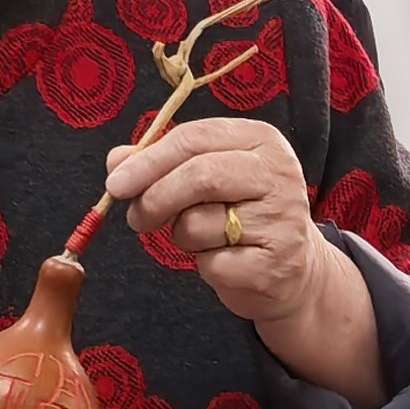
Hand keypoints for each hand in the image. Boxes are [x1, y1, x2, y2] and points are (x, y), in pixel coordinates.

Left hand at [104, 118, 328, 321]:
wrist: (294, 271)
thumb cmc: (242, 216)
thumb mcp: (207, 178)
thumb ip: (162, 163)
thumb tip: (116, 161)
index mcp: (261, 140)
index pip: (195, 137)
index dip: (149, 160)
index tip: (116, 182)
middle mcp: (278, 174)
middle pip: (199, 176)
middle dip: (154, 198)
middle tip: (135, 219)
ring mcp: (281, 219)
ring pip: (199, 223)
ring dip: (182, 236)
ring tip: (201, 238)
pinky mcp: (275, 264)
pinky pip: (213, 263)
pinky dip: (205, 266)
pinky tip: (225, 262)